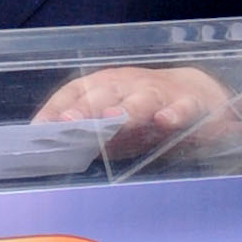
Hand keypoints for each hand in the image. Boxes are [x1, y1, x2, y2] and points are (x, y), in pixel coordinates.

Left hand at [35, 62, 240, 161]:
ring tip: (111, 119)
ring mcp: (160, 94)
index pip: (76, 91)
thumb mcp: (115, 127)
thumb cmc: (147, 115)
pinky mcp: (190, 104)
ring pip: (142, 98)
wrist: (201, 98)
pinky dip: (174, 113)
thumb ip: (91, 138)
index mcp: (105, 88)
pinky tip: (164, 121)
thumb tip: (59, 155)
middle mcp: (129, 86)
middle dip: (86, 108)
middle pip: (105, 94)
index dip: (57, 107)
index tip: (40, 127)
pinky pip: (183, 107)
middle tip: (69, 121)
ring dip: (126, 109)